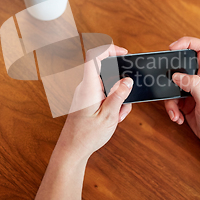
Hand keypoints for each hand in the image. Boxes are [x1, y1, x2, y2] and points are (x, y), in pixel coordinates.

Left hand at [57, 44, 133, 160]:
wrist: (72, 150)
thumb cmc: (86, 136)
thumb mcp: (109, 116)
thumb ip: (119, 96)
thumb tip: (127, 80)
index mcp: (88, 86)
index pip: (94, 56)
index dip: (109, 48)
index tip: (124, 53)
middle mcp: (85, 86)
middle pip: (105, 70)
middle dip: (120, 83)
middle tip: (125, 99)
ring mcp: (86, 93)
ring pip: (108, 85)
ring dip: (118, 97)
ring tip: (118, 115)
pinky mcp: (88, 100)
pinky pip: (104, 94)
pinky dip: (113, 103)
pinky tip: (114, 118)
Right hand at [164, 37, 199, 153]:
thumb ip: (193, 85)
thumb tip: (176, 75)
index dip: (187, 42)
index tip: (172, 48)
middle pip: (181, 66)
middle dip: (170, 75)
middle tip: (163, 82)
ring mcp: (193, 92)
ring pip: (173, 86)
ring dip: (169, 100)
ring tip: (174, 113)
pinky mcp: (187, 104)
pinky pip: (173, 101)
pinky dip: (172, 110)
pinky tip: (178, 119)